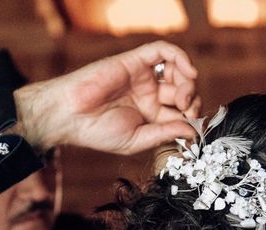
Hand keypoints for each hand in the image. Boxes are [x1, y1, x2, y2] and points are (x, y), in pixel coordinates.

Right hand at [15, 41, 199, 154]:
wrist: (71, 116)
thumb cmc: (96, 131)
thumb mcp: (137, 141)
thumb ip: (164, 134)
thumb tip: (191, 131)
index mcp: (149, 115)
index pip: (179, 113)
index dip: (191, 117)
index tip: (194, 126)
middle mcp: (148, 94)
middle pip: (182, 90)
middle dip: (192, 100)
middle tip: (188, 110)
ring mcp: (142, 77)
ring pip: (177, 70)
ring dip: (189, 81)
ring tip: (185, 96)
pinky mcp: (135, 61)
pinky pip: (163, 52)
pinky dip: (180, 57)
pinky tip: (188, 72)